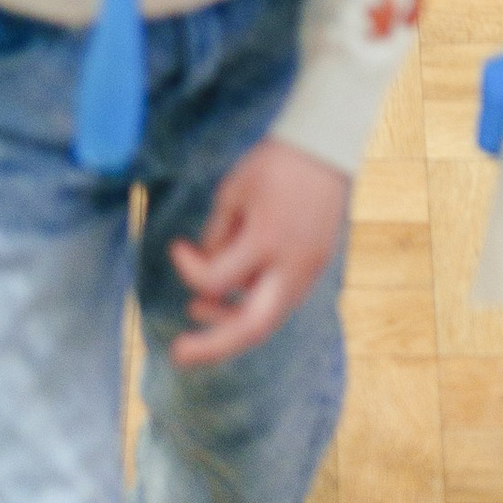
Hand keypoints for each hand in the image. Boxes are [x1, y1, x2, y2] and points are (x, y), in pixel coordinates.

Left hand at [166, 138, 348, 367]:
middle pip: (252, 328)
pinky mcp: (314, 268)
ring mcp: (308, 272)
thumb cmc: (276, 163)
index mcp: (266, 241)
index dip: (189, 269)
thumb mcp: (234, 190)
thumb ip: (217, 235)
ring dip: (231, 324)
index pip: (217, 279)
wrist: (326, 149)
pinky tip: (231, 295)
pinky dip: (252, 305)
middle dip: (213, 346)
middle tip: (178, 354)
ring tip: (196, 311)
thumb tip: (206, 271)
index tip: (177, 248)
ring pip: (268, 320)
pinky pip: (280, 300)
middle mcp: (291, 267)